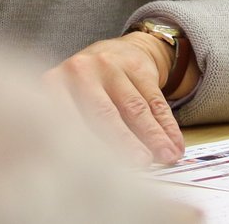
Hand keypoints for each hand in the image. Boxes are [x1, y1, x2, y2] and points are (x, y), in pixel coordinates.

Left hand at [44, 33, 182, 165]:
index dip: (87, 148)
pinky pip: (155, 100)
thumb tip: (85, 175)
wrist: (112, 54)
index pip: (69, 121)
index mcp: (53, 85)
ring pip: (135, 107)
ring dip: (154, 136)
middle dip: (125, 142)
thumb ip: (71, 133)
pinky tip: (174, 144)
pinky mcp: (137, 64)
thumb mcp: (67, 106)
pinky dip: (167, 125)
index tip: (104, 173)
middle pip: (104, 113)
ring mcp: (109, 65)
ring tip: (166, 157)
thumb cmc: (84, 92)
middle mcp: (79, 71)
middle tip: (141, 164)